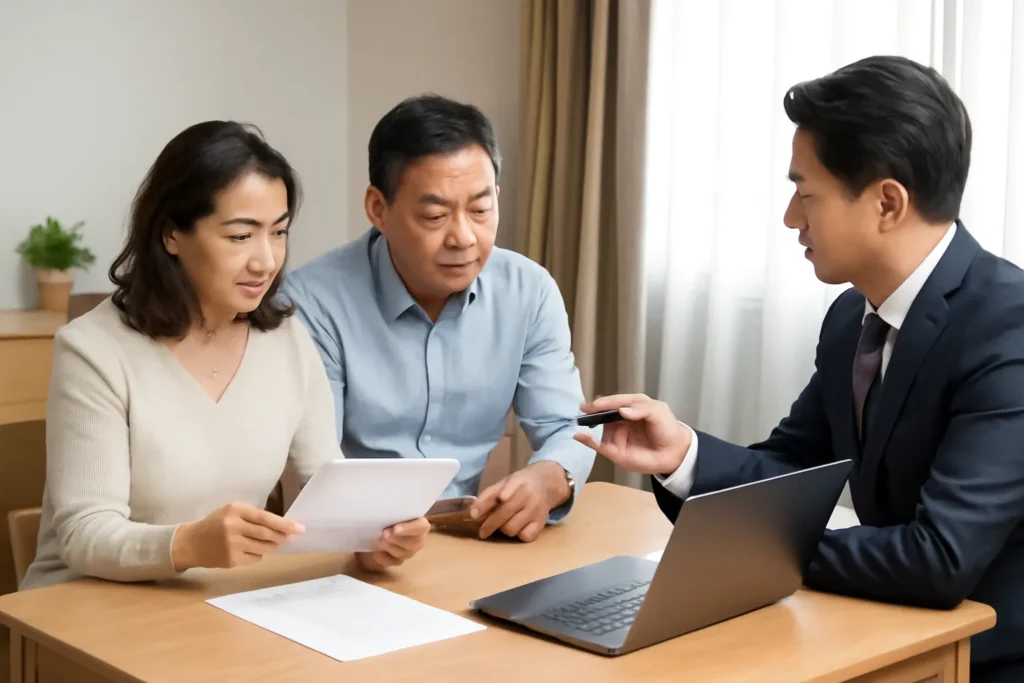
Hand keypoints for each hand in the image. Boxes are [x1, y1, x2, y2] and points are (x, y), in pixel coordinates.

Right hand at [171, 501, 303, 570]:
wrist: (191, 543)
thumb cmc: (216, 524)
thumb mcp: (232, 512)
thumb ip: (253, 517)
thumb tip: (282, 528)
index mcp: (236, 510)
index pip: (266, 518)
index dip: (285, 524)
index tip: (300, 528)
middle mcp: (233, 526)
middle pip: (267, 533)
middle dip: (283, 536)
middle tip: (292, 537)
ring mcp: (231, 544)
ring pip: (264, 548)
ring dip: (272, 546)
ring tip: (271, 542)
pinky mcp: (231, 560)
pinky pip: (255, 559)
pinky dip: (258, 555)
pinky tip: (249, 550)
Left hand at [356, 517, 430, 570]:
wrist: (371, 532)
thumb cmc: (383, 516)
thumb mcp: (387, 511)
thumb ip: (390, 510)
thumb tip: (385, 503)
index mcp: (418, 522)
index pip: (422, 526)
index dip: (410, 528)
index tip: (395, 528)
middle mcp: (417, 538)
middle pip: (415, 543)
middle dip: (397, 539)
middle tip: (384, 534)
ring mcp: (408, 551)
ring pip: (404, 553)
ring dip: (389, 547)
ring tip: (378, 540)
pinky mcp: (397, 561)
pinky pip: (393, 562)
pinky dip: (382, 556)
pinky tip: (375, 551)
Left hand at [470, 461, 569, 541]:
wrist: (547, 483)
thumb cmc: (520, 484)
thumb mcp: (505, 482)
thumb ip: (489, 495)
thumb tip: (472, 513)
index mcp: (517, 482)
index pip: (502, 492)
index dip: (487, 502)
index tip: (474, 514)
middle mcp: (528, 496)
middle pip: (504, 514)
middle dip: (489, 525)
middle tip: (481, 532)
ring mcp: (536, 510)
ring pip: (512, 528)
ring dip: (504, 529)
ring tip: (504, 523)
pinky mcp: (542, 522)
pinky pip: (525, 536)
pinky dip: (519, 535)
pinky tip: (518, 527)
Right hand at [573, 394, 691, 474]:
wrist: (674, 452)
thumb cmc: (667, 428)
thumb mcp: (657, 411)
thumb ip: (641, 409)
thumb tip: (622, 411)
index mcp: (630, 406)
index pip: (614, 402)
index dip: (604, 402)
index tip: (594, 404)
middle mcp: (620, 419)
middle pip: (603, 412)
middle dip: (593, 410)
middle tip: (585, 409)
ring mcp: (616, 435)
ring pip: (599, 427)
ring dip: (590, 422)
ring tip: (585, 419)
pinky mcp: (614, 450)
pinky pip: (598, 445)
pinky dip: (587, 440)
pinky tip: (579, 435)